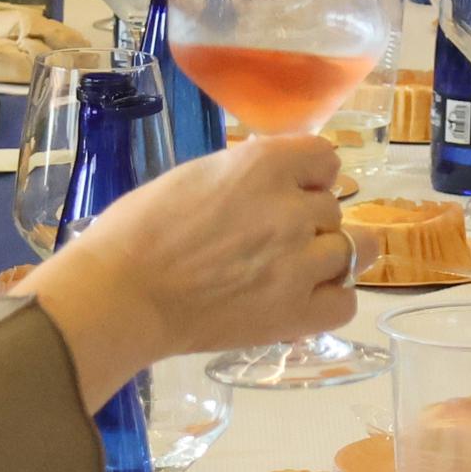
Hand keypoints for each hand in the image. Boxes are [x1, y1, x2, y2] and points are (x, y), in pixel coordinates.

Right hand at [27, 133, 353, 402]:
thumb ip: (248, 175)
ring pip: (350, 250)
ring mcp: (301, 263)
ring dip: (324, 259)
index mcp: (264, 164)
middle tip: (266, 241)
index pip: (324, 158)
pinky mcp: (298, 313)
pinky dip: (329, 300)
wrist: (121, 295)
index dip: (308, 175)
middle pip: (332, 207)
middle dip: (307, 221)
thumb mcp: (196, 175)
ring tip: (288, 272)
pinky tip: (300, 300)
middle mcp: (293, 208)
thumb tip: (278, 182)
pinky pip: (345, 302)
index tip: (289, 191)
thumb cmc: (139, 229)